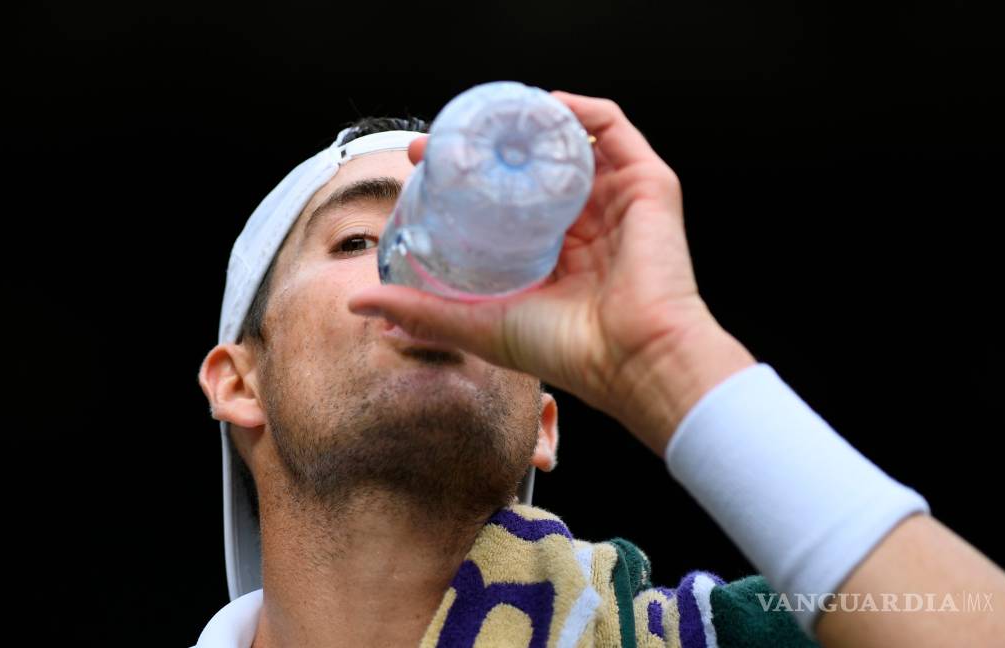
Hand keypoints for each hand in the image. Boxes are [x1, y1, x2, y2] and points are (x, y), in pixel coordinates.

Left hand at [348, 91, 751, 452]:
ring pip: (567, 141)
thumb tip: (357, 302)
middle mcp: (584, 225)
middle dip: (486, 145)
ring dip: (528, 120)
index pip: (501, 200)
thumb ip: (420, 312)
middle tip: (445, 139)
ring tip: (489, 114)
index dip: (461, 177)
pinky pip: (610, 129)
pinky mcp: (647, 185)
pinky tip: (541, 105)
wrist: (632, 358)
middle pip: (531, 166)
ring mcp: (615, 202)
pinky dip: (576, 109)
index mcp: (552, 256)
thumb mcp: (477, 323)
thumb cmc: (564, 350)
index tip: (422, 164)